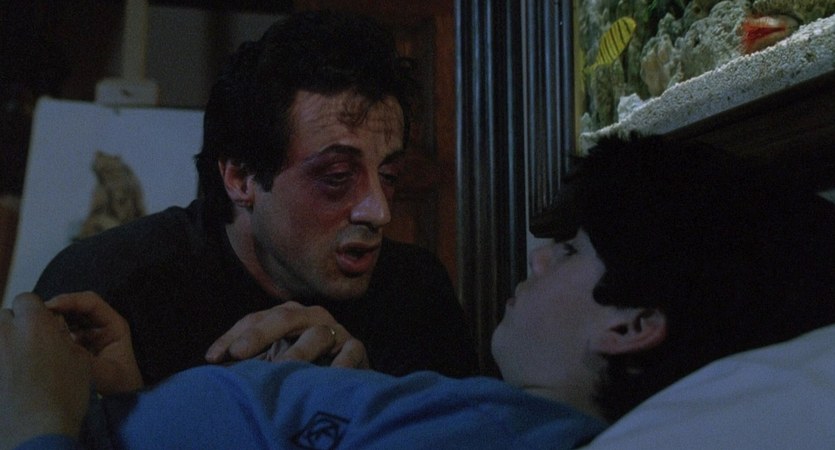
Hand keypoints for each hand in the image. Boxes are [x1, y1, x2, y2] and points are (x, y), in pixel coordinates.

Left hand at [0, 293, 90, 447]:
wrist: (36, 431)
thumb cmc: (64, 394)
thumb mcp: (78, 359)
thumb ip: (61, 337)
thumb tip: (52, 331)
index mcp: (35, 323)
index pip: (27, 299)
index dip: (35, 311)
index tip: (42, 326)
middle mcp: (6, 332)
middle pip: (4, 316)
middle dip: (15, 327)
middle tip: (29, 346)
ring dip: (5, 344)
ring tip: (16, 364)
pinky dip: (2, 362)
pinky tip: (11, 378)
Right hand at [46, 291, 142, 394]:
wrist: (123, 401)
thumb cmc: (119, 386)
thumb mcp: (102, 373)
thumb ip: (81, 358)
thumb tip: (57, 340)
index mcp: (113, 326)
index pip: (91, 302)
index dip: (70, 300)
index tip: (49, 306)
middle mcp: (101, 326)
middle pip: (76, 307)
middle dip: (57, 309)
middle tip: (38, 318)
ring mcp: (89, 334)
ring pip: (68, 318)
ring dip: (53, 321)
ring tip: (39, 330)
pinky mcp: (79, 345)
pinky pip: (63, 332)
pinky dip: (53, 334)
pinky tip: (44, 342)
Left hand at [205, 301, 368, 368]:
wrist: (345, 379)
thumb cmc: (303, 369)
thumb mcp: (273, 361)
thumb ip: (249, 359)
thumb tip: (214, 364)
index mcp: (287, 316)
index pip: (255, 320)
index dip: (232, 336)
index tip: (212, 358)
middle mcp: (311, 317)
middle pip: (285, 317)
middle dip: (259, 334)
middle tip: (238, 353)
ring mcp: (336, 331)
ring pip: (317, 334)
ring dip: (298, 352)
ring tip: (280, 370)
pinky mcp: (356, 349)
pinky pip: (350, 351)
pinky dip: (340, 363)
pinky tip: (327, 375)